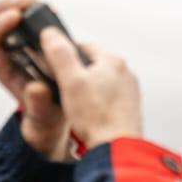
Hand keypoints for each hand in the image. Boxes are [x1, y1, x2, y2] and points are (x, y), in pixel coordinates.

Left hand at [0, 0, 72, 159]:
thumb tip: (35, 87)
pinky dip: (29, 9)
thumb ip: (38, 103)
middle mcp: (5, 55)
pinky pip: (21, 19)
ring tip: (33, 0)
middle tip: (25, 1)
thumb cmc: (46, 117)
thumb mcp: (44, 115)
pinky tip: (42, 6)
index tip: (17, 15)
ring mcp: (16, 47)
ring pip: (2, 17)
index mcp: (5, 70)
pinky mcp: (29, 43)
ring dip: (15, 4)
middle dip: (4, 7)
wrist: (52, 117)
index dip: (1, 25)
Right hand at [39, 28, 142, 149]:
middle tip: (65, 90)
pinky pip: (110, 99)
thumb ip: (59, 53)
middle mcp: (126, 73)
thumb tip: (50, 33)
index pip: (83, 46)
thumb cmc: (96, 117)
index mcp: (112, 60)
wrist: (117, 147)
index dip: (65, 55)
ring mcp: (130, 91)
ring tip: (78, 107)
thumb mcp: (70, 81)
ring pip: (103, 83)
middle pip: (94, 65)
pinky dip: (100, 104)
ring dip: (89, 90)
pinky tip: (91, 116)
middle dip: (78, 74)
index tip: (56, 68)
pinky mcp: (130, 108)